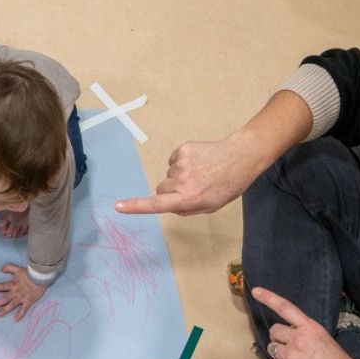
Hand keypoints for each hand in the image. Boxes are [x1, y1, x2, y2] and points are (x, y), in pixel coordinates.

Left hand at [0, 264, 46, 320]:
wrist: (40, 277)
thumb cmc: (30, 273)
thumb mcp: (18, 268)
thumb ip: (9, 267)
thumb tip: (1, 269)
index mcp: (13, 284)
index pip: (3, 286)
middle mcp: (16, 292)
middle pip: (5, 298)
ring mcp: (22, 298)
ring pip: (12, 305)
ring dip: (4, 310)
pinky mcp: (28, 301)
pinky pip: (24, 309)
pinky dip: (20, 315)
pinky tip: (15, 320)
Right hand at [115, 135, 260, 215]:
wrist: (241, 158)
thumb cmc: (227, 185)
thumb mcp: (209, 206)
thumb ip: (185, 209)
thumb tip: (168, 204)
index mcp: (188, 199)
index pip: (155, 204)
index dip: (135, 206)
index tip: (118, 206)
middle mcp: (181, 182)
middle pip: (160, 188)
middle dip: (171, 190)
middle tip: (193, 187)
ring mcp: (181, 164)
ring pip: (169, 174)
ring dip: (180, 175)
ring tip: (202, 173)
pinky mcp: (183, 150)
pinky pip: (174, 160)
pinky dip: (183, 162)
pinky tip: (199, 162)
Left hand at [252, 286, 359, 358]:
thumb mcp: (327, 341)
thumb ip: (308, 335)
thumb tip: (293, 335)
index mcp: (311, 328)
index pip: (286, 308)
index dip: (269, 298)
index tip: (255, 291)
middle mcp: (298, 338)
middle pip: (274, 331)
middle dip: (279, 339)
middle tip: (292, 350)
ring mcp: (290, 355)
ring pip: (271, 348)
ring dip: (279, 354)